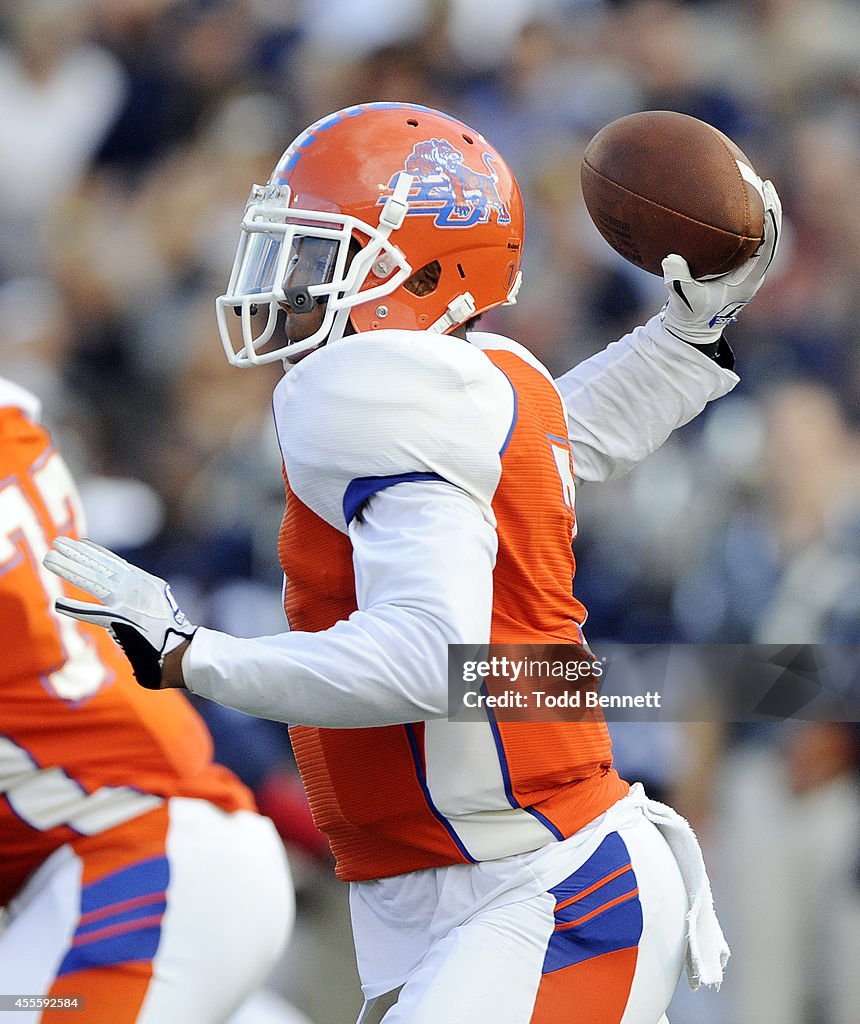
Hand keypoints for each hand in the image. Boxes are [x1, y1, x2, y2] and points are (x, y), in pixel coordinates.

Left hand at [43, 538, 195, 689]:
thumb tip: (129, 585)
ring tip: (49, 560)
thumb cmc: (170, 627)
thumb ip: (141, 588)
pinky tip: (57, 603)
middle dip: (75, 553)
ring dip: (68, 569)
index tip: (77, 543)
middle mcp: (132, 585)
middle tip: (56, 543)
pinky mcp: (118, 619)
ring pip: (90, 579)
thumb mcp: (159, 597)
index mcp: (141, 579)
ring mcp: (124, 601)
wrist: (177, 647)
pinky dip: (73, 608)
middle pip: (97, 564)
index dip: (93, 551)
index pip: (112, 560)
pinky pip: (90, 612)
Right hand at [660, 178, 781, 345]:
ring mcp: (747, 270)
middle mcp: (753, 272)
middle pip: (769, 235)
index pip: (767, 245)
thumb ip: (678, 280)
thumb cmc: (691, 315)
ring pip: (760, 236)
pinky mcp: (737, 268)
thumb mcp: (683, 299)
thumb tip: (672, 258)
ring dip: (759, 213)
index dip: (770, 222)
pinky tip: (732, 206)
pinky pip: (746, 240)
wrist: (694, 328)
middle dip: (769, 209)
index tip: (767, 199)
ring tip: (754, 187)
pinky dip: (743, 223)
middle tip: (763, 184)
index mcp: (749, 280)